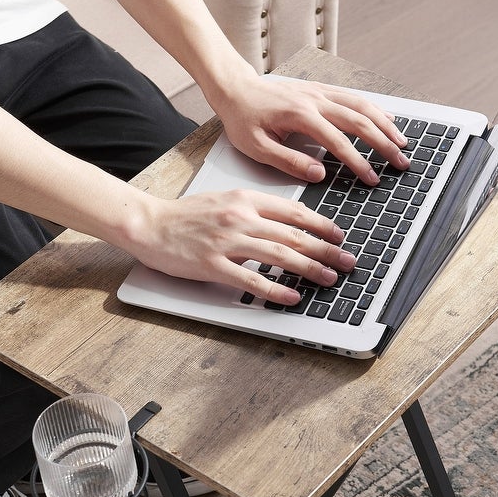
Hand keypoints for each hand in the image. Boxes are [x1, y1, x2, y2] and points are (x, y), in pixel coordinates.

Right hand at [134, 189, 356, 304]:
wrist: (150, 224)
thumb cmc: (188, 215)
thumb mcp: (225, 200)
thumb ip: (256, 208)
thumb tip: (290, 222)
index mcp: (245, 199)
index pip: (294, 212)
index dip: (322, 225)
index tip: (339, 235)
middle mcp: (240, 218)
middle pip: (293, 235)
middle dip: (326, 250)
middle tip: (347, 261)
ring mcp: (226, 242)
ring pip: (279, 256)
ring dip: (309, 268)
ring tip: (329, 278)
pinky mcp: (213, 265)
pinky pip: (252, 279)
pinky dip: (275, 289)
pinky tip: (293, 296)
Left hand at [216, 75, 409, 185]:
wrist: (236, 89)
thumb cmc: (244, 119)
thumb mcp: (257, 148)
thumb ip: (289, 162)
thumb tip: (319, 174)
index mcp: (301, 116)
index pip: (339, 143)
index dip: (359, 163)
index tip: (373, 178)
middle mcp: (316, 100)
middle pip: (360, 121)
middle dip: (384, 144)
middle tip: (401, 162)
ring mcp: (320, 92)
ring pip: (362, 105)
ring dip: (386, 124)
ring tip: (403, 142)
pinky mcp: (321, 89)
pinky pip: (354, 97)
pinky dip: (374, 108)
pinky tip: (387, 119)